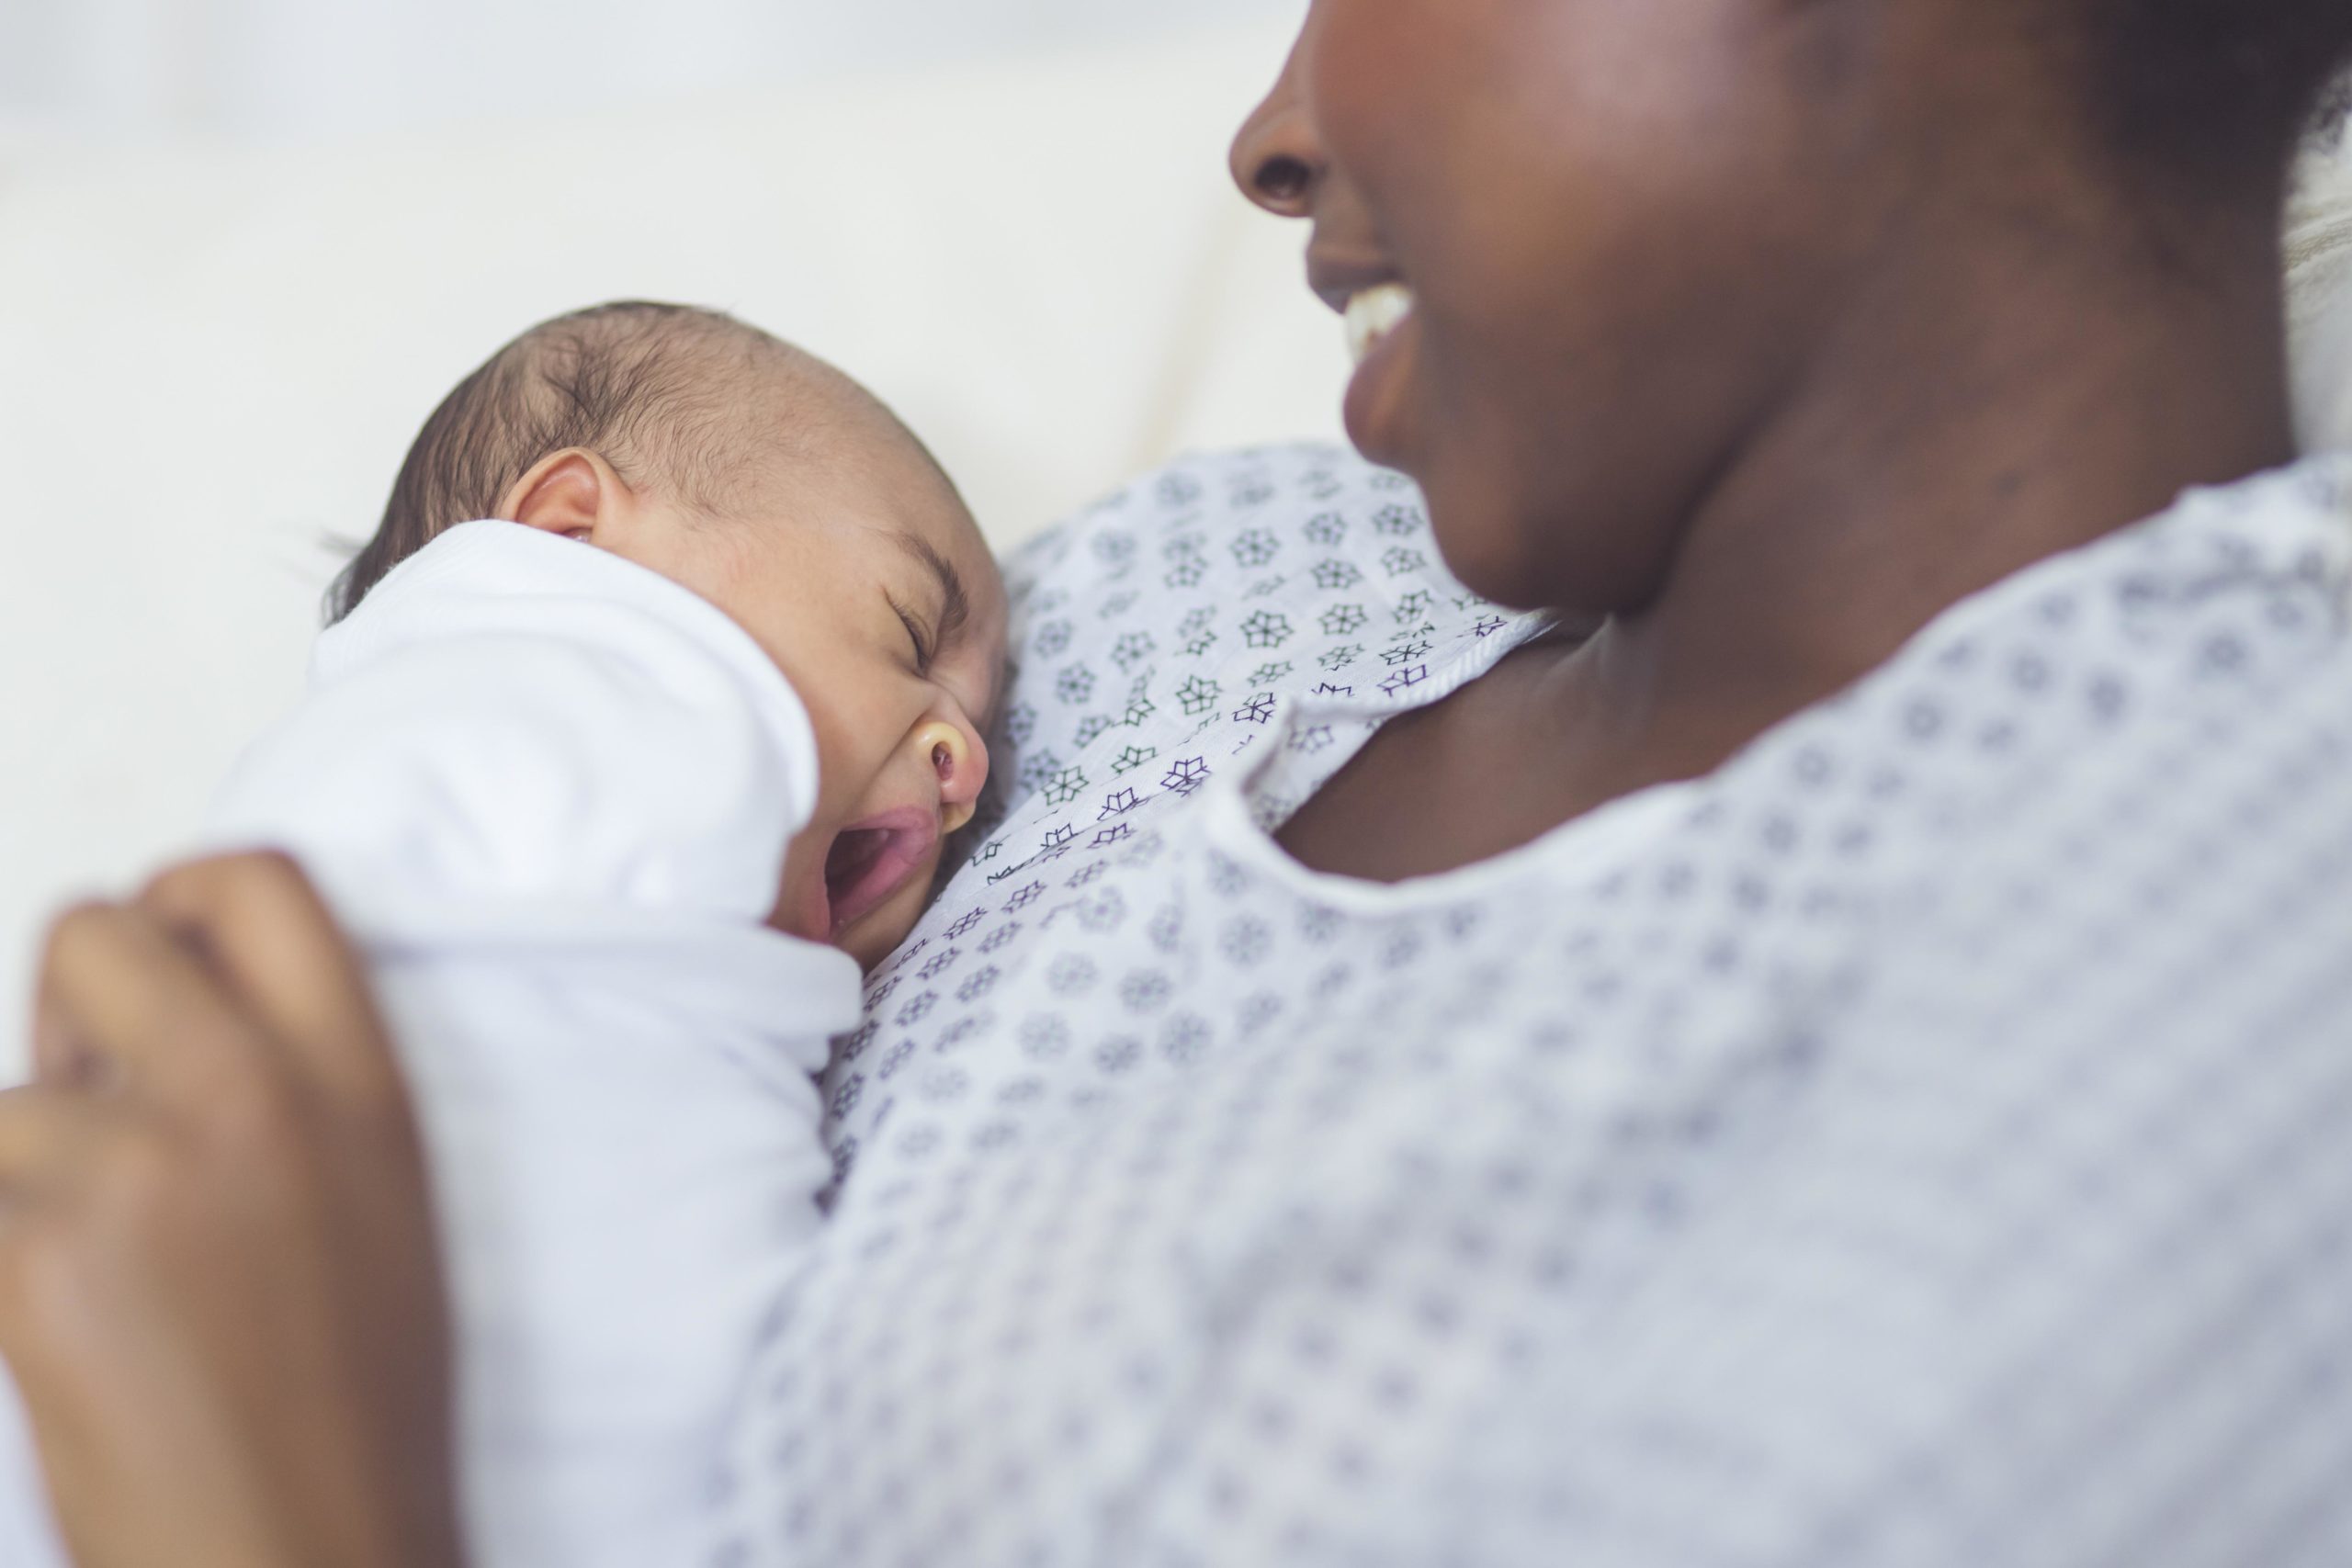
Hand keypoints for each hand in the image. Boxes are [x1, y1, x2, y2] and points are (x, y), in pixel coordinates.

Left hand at [0, 852, 463, 1567]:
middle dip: (67, 1014)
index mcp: (364, 1084)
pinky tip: (60, 1332)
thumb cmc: (351, 1413)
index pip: (256, 880)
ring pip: (3, 1104)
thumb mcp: (379, 1204)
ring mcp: (146, 1174)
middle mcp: (262, 1100)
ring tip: (98, 1272)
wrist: (314, 1557)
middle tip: (92, 1106)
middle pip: (95, 936)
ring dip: (23, 1177)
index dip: (175, 895)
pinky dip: (1, 1261)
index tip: (154, 961)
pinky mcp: (41, 1262)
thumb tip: (154, 1019)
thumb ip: (294, 1085)